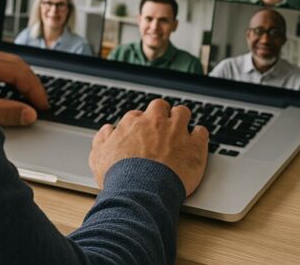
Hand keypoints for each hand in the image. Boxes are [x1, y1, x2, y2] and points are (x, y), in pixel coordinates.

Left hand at [0, 44, 47, 126]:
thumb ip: (3, 112)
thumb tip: (30, 114)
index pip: (19, 72)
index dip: (35, 90)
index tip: (43, 106)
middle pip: (16, 65)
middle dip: (31, 84)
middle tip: (41, 104)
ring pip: (7, 65)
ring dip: (20, 81)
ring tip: (30, 100)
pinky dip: (7, 80)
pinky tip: (10, 94)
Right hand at [89, 99, 207, 196]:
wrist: (140, 192)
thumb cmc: (119, 177)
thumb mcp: (98, 157)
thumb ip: (101, 140)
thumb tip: (107, 130)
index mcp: (133, 123)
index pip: (138, 115)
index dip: (141, 125)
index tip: (142, 134)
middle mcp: (155, 122)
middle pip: (160, 107)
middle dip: (162, 114)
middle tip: (162, 127)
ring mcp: (176, 131)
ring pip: (182, 113)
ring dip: (182, 119)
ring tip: (181, 129)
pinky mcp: (194, 145)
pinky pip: (201, 132)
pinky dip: (199, 135)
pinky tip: (197, 141)